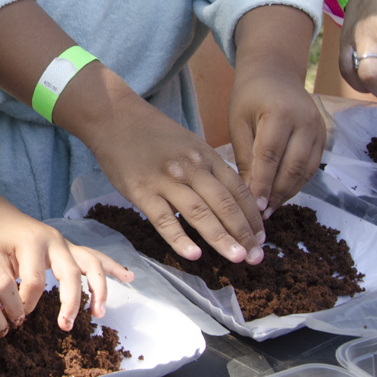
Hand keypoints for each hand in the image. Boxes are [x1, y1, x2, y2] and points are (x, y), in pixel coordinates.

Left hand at [0, 201, 133, 329]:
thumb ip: (0, 285)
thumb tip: (6, 316)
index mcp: (32, 243)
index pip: (35, 281)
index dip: (27, 303)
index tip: (17, 318)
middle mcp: (54, 240)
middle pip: (71, 274)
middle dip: (71, 302)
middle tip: (65, 326)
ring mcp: (65, 242)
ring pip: (91, 264)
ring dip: (98, 290)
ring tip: (99, 314)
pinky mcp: (70, 247)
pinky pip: (95, 256)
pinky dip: (113, 267)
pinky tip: (129, 277)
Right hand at [88, 91, 265, 263]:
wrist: (115, 118)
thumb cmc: (152, 134)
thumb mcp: (189, 144)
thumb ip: (208, 169)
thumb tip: (227, 200)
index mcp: (206, 156)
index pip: (238, 190)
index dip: (252, 216)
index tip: (261, 239)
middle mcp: (191, 168)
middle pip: (224, 204)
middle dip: (244, 232)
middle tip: (256, 257)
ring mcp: (166, 180)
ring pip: (199, 213)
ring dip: (221, 238)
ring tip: (237, 258)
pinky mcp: (142, 192)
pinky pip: (164, 219)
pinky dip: (180, 239)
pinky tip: (194, 255)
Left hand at [228, 67, 324, 218]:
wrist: (276, 74)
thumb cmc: (249, 98)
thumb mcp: (238, 123)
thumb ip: (245, 156)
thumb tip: (248, 193)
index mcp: (280, 113)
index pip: (271, 156)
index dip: (263, 184)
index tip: (254, 207)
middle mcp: (306, 121)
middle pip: (293, 166)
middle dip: (277, 193)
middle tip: (261, 214)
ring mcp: (319, 129)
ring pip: (306, 170)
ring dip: (288, 192)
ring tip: (270, 210)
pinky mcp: (324, 136)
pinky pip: (312, 166)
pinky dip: (297, 183)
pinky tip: (281, 195)